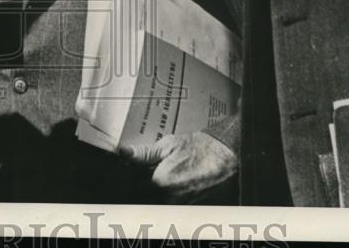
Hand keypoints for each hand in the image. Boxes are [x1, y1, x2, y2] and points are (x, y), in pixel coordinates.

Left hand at [120, 131, 237, 202]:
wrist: (223, 156)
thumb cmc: (199, 149)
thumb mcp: (168, 145)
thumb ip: (144, 153)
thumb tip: (125, 154)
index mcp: (160, 183)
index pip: (134, 186)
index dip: (131, 176)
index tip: (133, 169)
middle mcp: (168, 198)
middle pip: (144, 196)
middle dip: (142, 184)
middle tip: (150, 170)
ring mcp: (179, 203)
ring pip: (156, 200)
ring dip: (154, 190)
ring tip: (165, 174)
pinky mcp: (187, 205)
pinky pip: (169, 202)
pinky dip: (167, 193)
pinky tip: (174, 180)